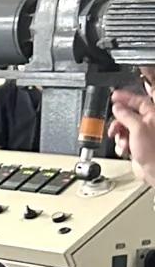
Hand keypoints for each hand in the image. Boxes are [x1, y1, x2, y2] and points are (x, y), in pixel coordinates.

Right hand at [110, 69, 154, 185]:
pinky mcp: (137, 145)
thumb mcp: (137, 128)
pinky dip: (121, 144)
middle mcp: (149, 123)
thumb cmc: (154, 150)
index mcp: (153, 115)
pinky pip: (124, 140)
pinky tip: (125, 148)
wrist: (154, 170)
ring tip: (123, 141)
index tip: (114, 96)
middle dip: (119, 121)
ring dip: (119, 135)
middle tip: (115, 126)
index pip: (139, 100)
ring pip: (124, 128)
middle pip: (128, 115)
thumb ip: (126, 115)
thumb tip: (117, 107)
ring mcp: (142, 134)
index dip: (126, 97)